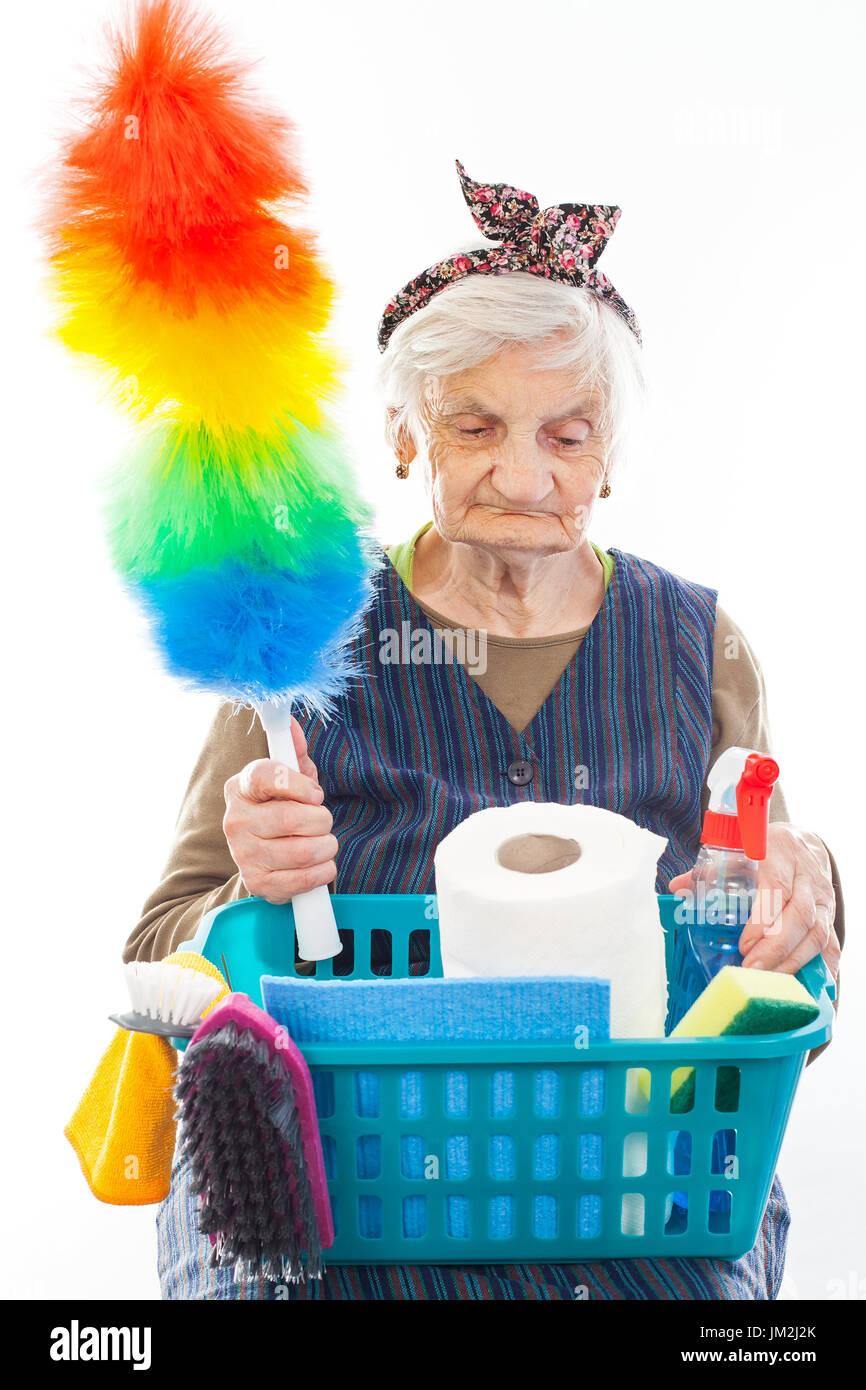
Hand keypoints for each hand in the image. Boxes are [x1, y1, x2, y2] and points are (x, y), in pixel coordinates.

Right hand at [222, 717, 337, 903]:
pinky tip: (320, 863)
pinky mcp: (257, 883)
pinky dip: (324, 871)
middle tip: (322, 820)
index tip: (316, 793)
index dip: (299, 784)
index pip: (266, 775)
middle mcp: (235, 821)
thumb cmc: (282, 808)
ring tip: (324, 842)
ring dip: (327, 846)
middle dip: (322, 819)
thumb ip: (293, 752)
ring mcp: (243, 854)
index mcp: (241, 787)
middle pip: (292, 818)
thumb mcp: (290, 778)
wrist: (265, 856)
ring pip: (303, 851)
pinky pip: (304, 879)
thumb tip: (292, 726)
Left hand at [669, 823, 839, 978]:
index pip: (776, 889)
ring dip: (792, 961)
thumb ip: (708, 871)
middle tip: (751, 970)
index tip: (744, 944)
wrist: (801, 843)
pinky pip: (832, 944)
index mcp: (781, 854)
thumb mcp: (738, 851)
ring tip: (767, 981)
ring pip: (817, 933)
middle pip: (800, 916)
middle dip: (776, 948)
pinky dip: (820, 967)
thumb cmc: (765, 851)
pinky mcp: (830, 916)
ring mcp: (823, 898)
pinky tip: (804, 986)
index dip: (763, 920)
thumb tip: (675, 888)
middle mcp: (808, 877)